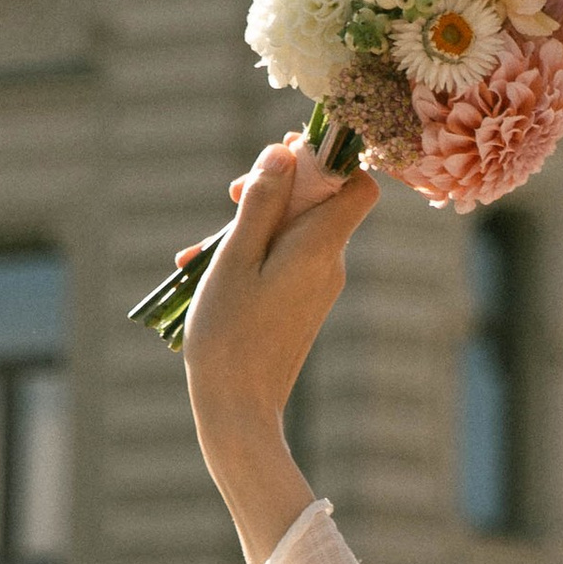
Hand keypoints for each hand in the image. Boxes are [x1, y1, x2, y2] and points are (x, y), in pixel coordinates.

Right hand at [183, 134, 378, 563]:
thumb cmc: (230, 335)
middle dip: (277, 189)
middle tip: (234, 197)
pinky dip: (251, 256)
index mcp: (320, 246)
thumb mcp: (235, 259)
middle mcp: (329, 264)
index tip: (288, 158)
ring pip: (294, 232)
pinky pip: (283, 262)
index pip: (361, 184)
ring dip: (251, 225)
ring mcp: (317, 288)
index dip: (333, 160)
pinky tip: (205, 270)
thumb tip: (286, 150)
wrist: (239, 413)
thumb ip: (263, 203)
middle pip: (321, 202)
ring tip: (201, 249)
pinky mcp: (301, 307)